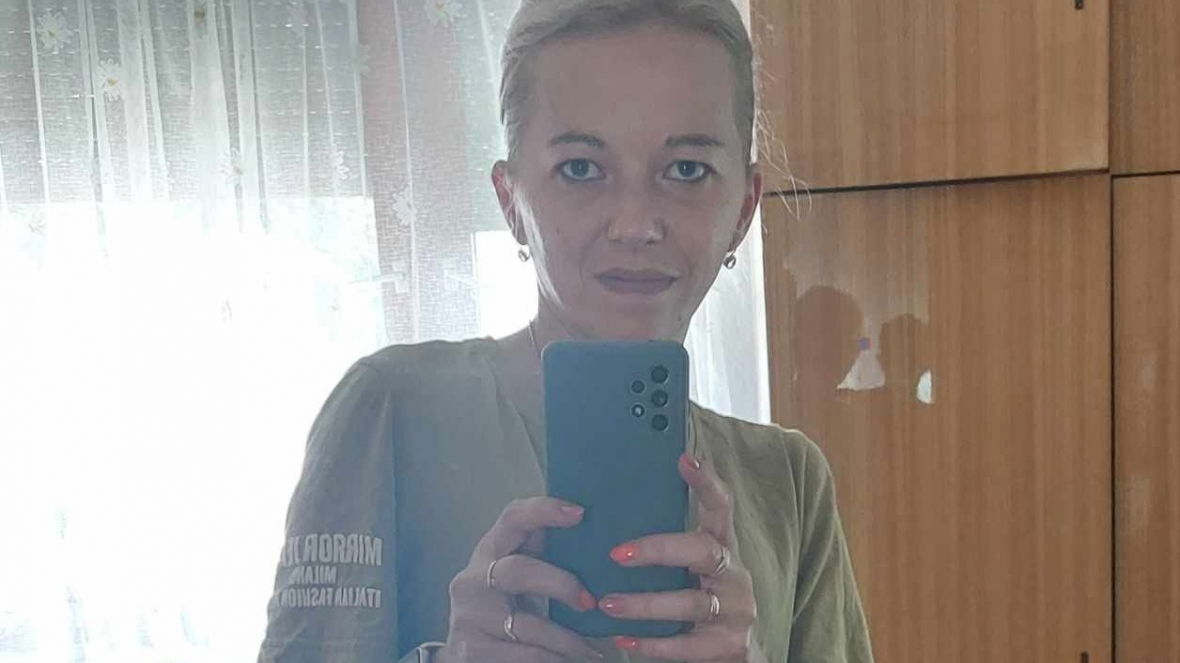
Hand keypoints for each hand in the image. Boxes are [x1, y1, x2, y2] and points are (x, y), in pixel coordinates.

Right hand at [436, 497, 604, 662]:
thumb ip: (544, 557)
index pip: (512, 518)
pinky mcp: (471, 651)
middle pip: (520, 570)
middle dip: (561, 585)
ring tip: (591, 648)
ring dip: (567, 639)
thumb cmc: (507, 610)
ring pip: (528, 625)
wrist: (469, 657)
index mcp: (490, 552)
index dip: (544, 510)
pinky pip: (526, 656)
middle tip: (591, 603)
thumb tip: (600, 535)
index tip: (580, 513)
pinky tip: (570, 661)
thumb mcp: (521, 580)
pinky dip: (554, 660)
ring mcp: (468, 617)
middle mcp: (472, 580)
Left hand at [599, 452, 757, 661]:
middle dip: (659, 549)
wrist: (734, 655)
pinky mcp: (730, 647)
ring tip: (608, 604)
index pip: (720, 508)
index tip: (684, 458)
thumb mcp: (691, 570)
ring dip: (646, 604)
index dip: (706, 483)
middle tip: (617, 553)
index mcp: (723, 549)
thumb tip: (609, 518)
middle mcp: (734, 575)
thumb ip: (668, 550)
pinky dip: (653, 645)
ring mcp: (735, 612)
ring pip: (691, 603)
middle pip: (703, 551)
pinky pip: (687, 646)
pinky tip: (623, 641)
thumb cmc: (699, 600)